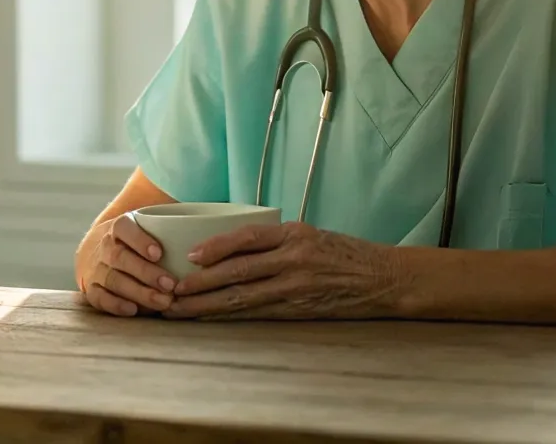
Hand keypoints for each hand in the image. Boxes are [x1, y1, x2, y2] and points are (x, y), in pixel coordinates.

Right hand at [77, 213, 174, 317]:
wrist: (98, 253)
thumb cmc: (136, 243)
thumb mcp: (146, 229)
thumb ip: (171, 232)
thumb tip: (211, 239)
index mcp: (118, 228)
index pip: (124, 228)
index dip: (140, 240)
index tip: (160, 253)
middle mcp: (104, 247)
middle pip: (120, 257)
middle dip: (146, 272)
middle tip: (171, 285)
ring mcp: (96, 269)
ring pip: (113, 279)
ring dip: (138, 292)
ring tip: (163, 302)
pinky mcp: (92, 289)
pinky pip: (99, 298)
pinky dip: (115, 304)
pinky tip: (134, 311)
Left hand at [165, 222, 406, 319]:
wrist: (385, 279)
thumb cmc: (344, 253)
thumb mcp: (310, 234)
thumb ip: (274, 240)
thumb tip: (228, 246)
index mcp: (294, 234)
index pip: (246, 237)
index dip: (215, 247)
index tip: (189, 256)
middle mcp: (294, 259)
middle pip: (237, 272)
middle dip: (199, 284)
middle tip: (170, 292)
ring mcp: (298, 287)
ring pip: (243, 297)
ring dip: (207, 306)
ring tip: (181, 311)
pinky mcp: (301, 310)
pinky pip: (259, 314)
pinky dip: (232, 318)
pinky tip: (212, 321)